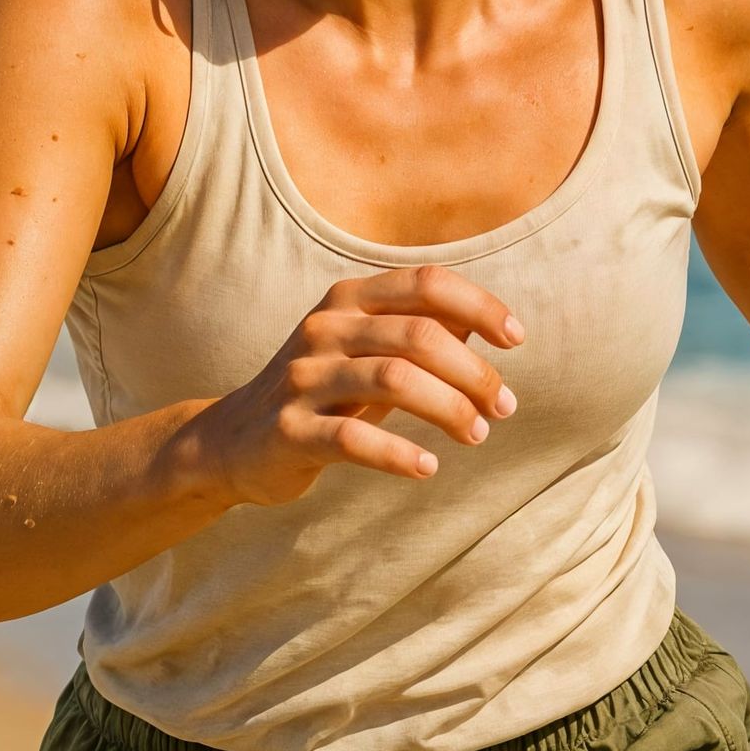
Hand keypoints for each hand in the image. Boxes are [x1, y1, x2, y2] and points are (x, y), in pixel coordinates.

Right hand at [198, 264, 522, 508]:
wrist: (233, 441)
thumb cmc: (322, 392)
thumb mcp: (367, 351)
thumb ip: (420, 332)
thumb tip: (485, 325)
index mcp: (348, 299)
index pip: (426, 283)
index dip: (480, 306)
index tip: (517, 339)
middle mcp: (324, 328)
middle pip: (419, 335)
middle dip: (474, 372)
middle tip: (503, 408)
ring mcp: (303, 377)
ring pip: (393, 380)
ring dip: (449, 409)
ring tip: (478, 434)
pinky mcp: (289, 429)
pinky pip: (354, 439)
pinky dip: (400, 454)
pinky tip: (428, 467)